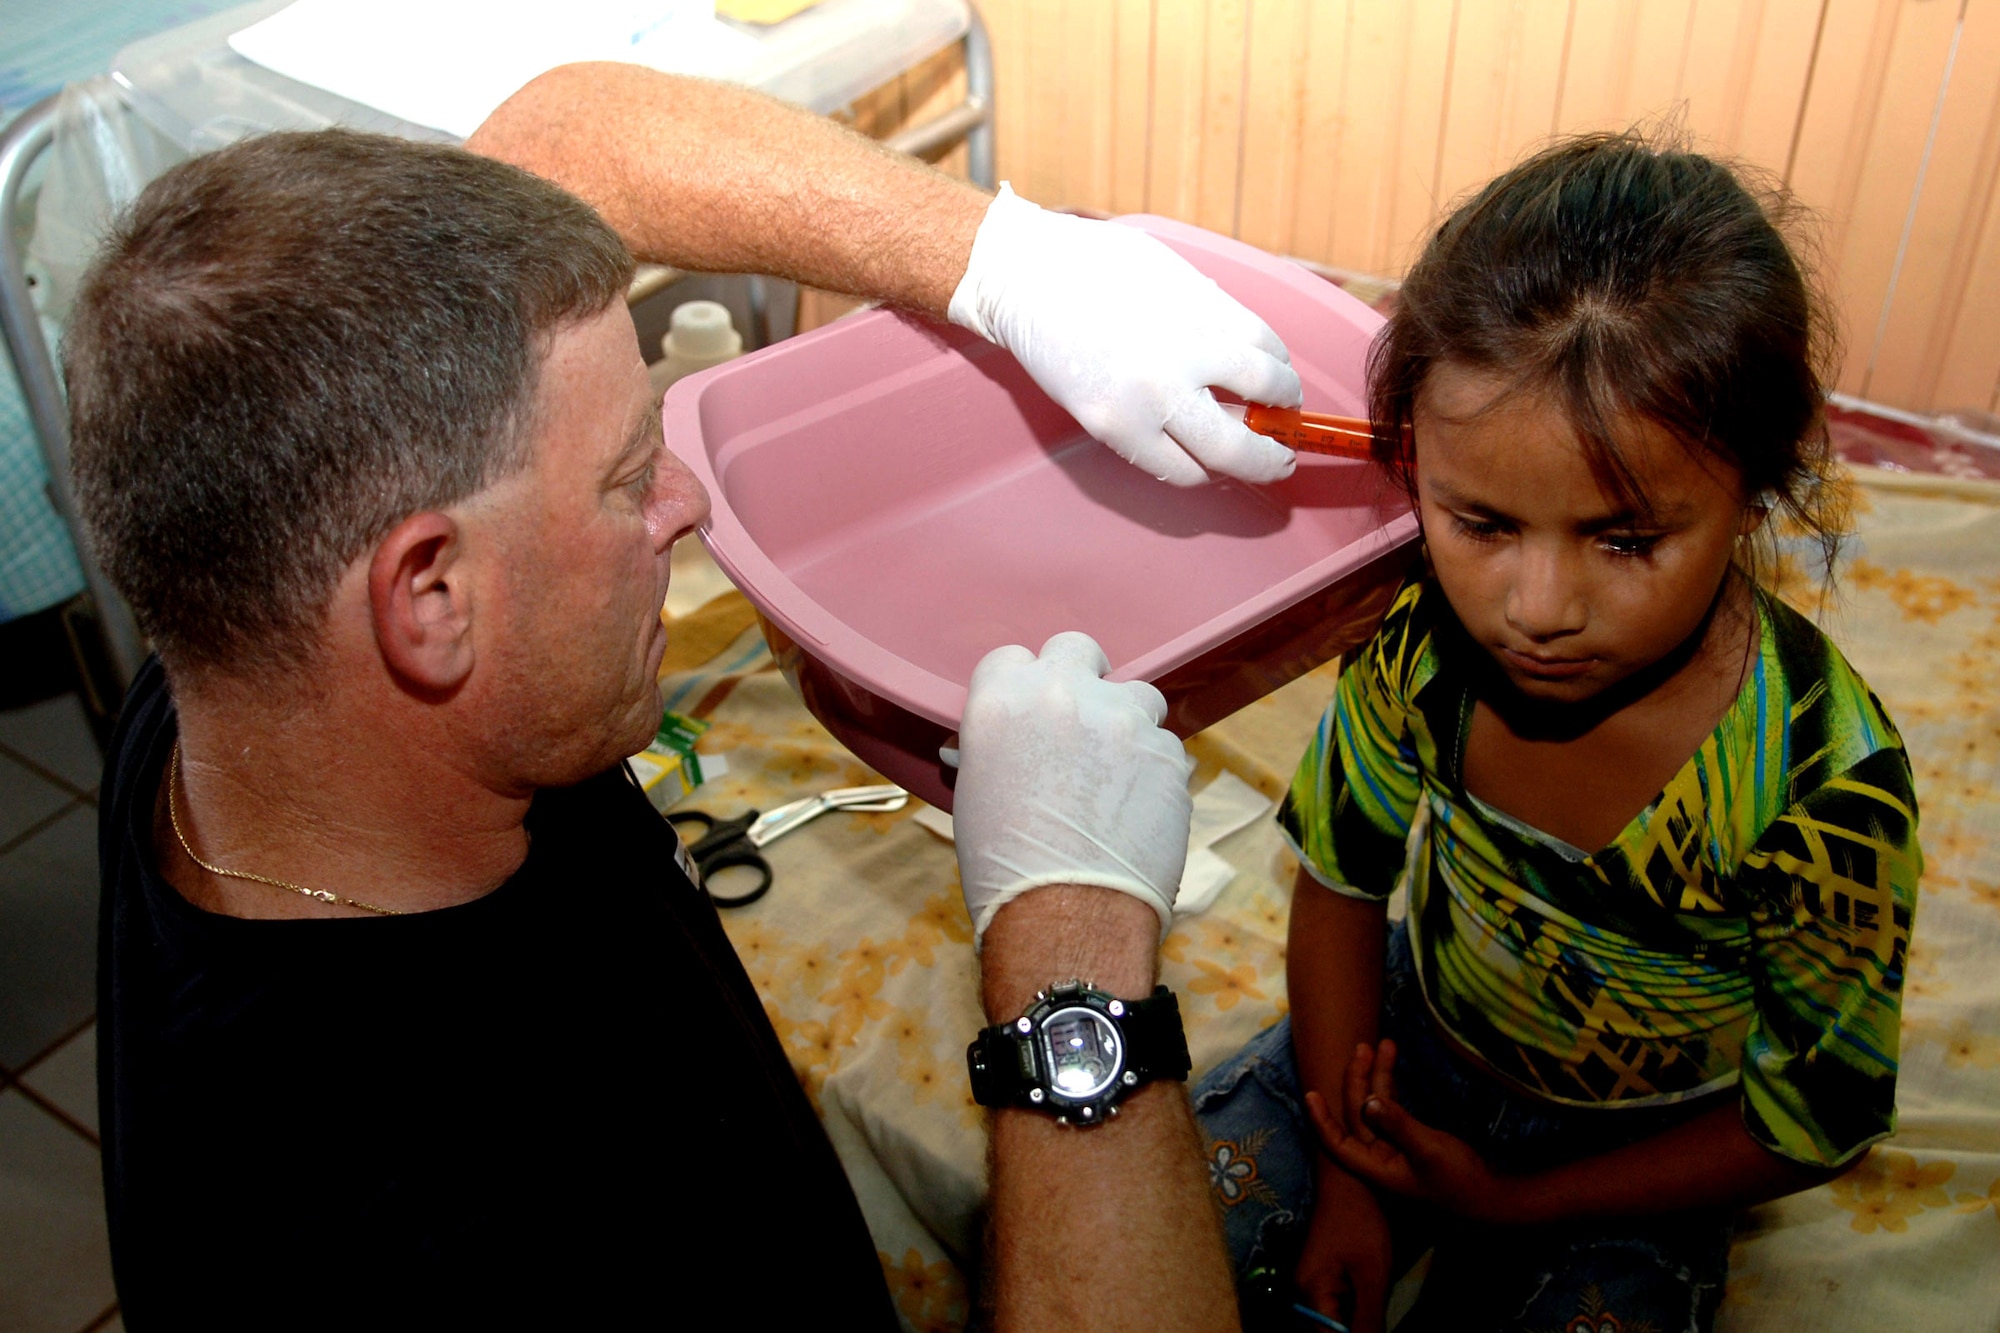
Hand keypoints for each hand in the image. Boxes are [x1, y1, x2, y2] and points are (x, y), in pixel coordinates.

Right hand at [944, 631, 1192, 942]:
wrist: (1067, 915)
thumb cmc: (1003, 867)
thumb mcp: (975, 795)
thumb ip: (996, 750)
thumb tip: (997, 749)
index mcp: (1000, 700)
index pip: (1011, 659)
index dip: (1021, 686)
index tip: (1029, 713)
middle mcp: (1063, 694)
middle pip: (1078, 649)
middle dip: (1083, 677)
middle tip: (1080, 722)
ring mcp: (1124, 719)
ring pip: (1137, 695)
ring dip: (1128, 725)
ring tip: (1117, 777)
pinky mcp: (1169, 754)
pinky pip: (1166, 748)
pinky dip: (1155, 772)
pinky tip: (1139, 813)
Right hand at [948, 185, 1302, 486]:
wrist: (1022, 277)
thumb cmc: (1095, 264)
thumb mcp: (1172, 273)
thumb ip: (1213, 314)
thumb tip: (1251, 355)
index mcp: (1201, 312)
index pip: (1269, 355)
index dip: (1282, 377)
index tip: (1281, 387)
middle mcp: (1181, 360)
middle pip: (1261, 417)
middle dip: (1280, 439)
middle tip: (1288, 444)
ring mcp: (1145, 401)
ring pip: (1222, 456)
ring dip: (1249, 462)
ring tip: (1253, 459)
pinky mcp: (1113, 428)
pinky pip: (1175, 469)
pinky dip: (1198, 469)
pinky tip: (1201, 459)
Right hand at [1295, 1165, 1392, 1332]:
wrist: (1345, 1177)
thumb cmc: (1359, 1219)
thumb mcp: (1372, 1274)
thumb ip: (1368, 1319)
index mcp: (1310, 1293)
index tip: (1373, 1329)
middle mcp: (1300, 1291)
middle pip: (1324, 1331)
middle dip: (1352, 1330)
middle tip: (1375, 1316)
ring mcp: (1307, 1282)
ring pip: (1328, 1320)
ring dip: (1352, 1322)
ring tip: (1372, 1303)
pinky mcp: (1317, 1275)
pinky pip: (1330, 1305)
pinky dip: (1349, 1310)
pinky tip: (1366, 1298)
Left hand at [1307, 1040, 1509, 1223]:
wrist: (1492, 1195)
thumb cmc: (1460, 1181)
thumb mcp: (1428, 1150)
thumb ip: (1399, 1125)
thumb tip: (1368, 1101)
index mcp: (1377, 1168)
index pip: (1338, 1144)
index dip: (1322, 1120)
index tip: (1310, 1093)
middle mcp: (1381, 1158)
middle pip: (1357, 1116)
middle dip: (1357, 1080)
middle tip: (1363, 1047)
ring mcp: (1396, 1148)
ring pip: (1375, 1107)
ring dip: (1377, 1076)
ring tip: (1383, 1044)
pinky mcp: (1411, 1139)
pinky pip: (1393, 1108)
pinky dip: (1391, 1086)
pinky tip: (1391, 1063)